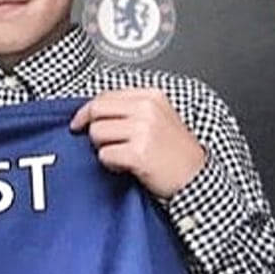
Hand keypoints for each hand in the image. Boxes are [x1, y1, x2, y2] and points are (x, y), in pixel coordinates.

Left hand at [69, 88, 205, 199]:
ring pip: (97, 133)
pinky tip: (126, 166)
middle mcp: (147, 110)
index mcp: (151, 97)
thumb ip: (130, 110)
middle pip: (96, 111)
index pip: (105, 96)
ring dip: (103, 148)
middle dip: (92, 129)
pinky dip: (110, 164)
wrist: (195, 178)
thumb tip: (93, 112)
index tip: (79, 122)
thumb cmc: (175, 152)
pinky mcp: (138, 153)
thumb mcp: (158, 118)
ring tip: (122, 155)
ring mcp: (143, 130)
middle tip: (102, 143)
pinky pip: (104, 155)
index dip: (86, 111)